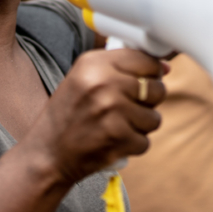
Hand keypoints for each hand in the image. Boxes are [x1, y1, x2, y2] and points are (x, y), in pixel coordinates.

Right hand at [21, 48, 166, 183]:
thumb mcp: (83, 77)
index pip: (146, 59)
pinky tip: (113, 140)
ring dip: (141, 126)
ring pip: (154, 118)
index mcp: (93, 64)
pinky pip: (145, 141)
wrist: (48, 152)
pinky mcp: (118, 138)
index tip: (145, 80)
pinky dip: (132, 144)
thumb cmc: (68, 113)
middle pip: (156, 89)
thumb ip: (119, 67)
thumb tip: (164, 68)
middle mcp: (103, 84)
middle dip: (148, 101)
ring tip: (117, 125)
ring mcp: (112, 112)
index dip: (151, 72)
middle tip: (127, 107)